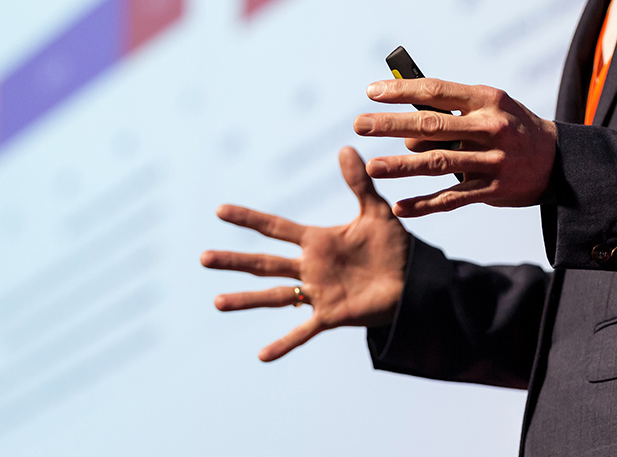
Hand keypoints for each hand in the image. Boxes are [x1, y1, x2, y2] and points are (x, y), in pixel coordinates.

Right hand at [200, 147, 408, 361]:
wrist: (413, 280)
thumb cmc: (394, 247)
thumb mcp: (376, 212)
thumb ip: (358, 183)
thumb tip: (347, 147)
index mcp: (316, 241)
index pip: (275, 228)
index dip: (249, 219)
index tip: (221, 210)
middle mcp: (310, 267)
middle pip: (264, 264)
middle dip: (234, 261)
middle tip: (203, 259)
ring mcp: (317, 293)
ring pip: (274, 297)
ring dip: (246, 300)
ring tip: (217, 302)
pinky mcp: (332, 316)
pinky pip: (303, 331)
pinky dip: (284, 343)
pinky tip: (262, 356)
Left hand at [353, 78, 557, 216]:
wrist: (556, 161)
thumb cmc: (510, 128)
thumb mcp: (489, 108)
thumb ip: (451, 113)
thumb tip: (403, 126)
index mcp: (488, 100)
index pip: (436, 91)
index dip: (401, 91)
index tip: (371, 93)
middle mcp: (491, 128)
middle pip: (432, 126)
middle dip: (391, 125)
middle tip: (360, 125)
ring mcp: (492, 161)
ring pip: (437, 164)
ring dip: (401, 166)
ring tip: (371, 168)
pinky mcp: (492, 190)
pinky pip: (451, 199)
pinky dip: (424, 205)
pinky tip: (399, 208)